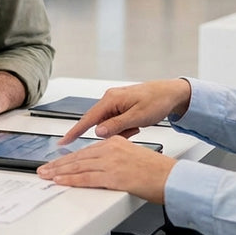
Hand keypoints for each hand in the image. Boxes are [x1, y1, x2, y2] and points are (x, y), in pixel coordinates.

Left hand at [36, 135, 175, 203]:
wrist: (172, 178)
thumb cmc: (158, 172)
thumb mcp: (133, 157)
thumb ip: (115, 160)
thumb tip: (102, 169)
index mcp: (116, 142)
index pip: (86, 151)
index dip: (69, 158)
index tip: (56, 163)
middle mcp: (111, 149)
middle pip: (79, 157)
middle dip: (58, 164)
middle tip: (43, 169)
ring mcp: (111, 162)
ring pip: (78, 166)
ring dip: (59, 171)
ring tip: (45, 175)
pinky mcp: (114, 176)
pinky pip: (87, 178)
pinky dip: (71, 180)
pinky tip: (60, 181)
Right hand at [59, 79, 190, 143]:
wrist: (171, 93)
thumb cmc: (157, 100)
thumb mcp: (138, 117)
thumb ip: (116, 125)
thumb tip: (98, 132)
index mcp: (111, 99)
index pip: (88, 119)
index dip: (75, 131)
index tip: (64, 141)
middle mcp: (109, 99)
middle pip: (100, 124)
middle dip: (113, 132)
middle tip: (132, 129)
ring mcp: (115, 103)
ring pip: (109, 125)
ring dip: (122, 130)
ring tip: (138, 126)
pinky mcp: (120, 107)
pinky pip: (116, 123)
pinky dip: (125, 127)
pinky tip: (137, 124)